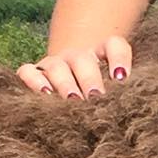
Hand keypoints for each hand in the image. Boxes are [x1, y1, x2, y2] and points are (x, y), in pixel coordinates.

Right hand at [17, 36, 131, 98]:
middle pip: (83, 60)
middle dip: (89, 79)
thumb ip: (122, 94)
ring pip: (56, 66)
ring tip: (72, 99)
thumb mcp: (113, 90)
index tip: (122, 78)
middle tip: (96, 97)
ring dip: (64, 83)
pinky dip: (33, 80)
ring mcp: (55, 63)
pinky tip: (44, 94)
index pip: (114, 45)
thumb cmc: (99, 91)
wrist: (69, 83)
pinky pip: (27, 71)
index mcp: (102, 54)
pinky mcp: (34, 72)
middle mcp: (77, 56)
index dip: (119, 58)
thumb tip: (130, 112)